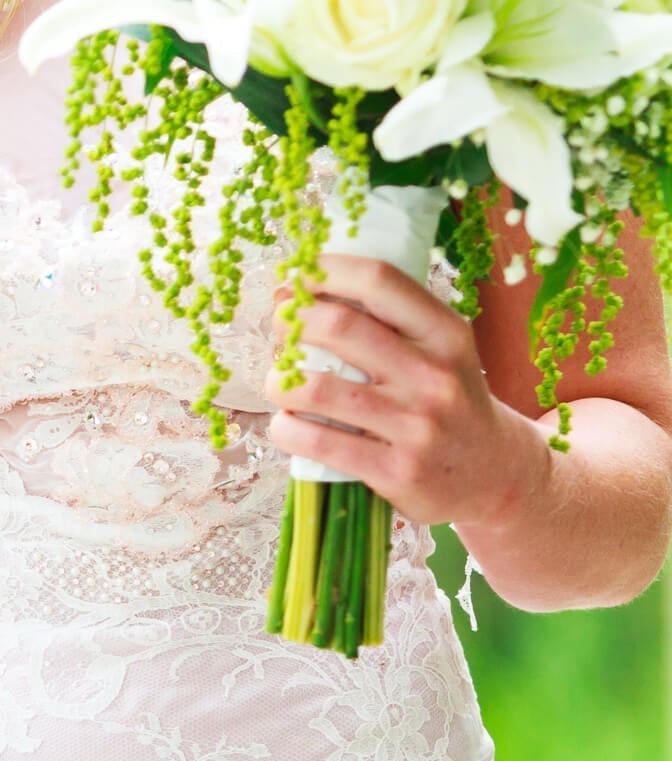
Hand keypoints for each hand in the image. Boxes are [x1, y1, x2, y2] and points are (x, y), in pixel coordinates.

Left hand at [263, 255, 553, 528]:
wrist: (495, 476)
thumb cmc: (449, 402)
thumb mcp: (443, 351)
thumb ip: (394, 320)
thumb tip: (310, 287)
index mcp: (446, 334)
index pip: (379, 281)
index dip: (324, 270)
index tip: (294, 275)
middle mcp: (434, 375)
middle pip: (338, 326)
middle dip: (291, 320)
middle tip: (280, 326)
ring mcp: (415, 425)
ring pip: (316, 388)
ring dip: (278, 381)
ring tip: (280, 382)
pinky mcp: (394, 471)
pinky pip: (315, 441)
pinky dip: (284, 429)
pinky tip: (287, 423)